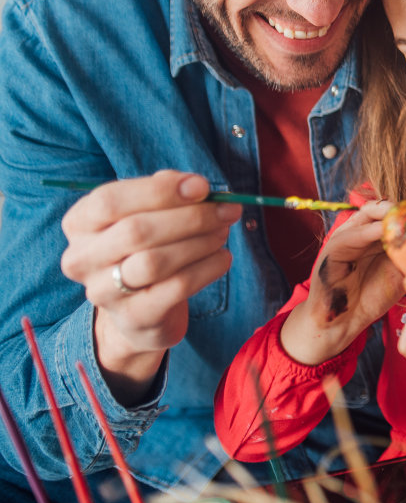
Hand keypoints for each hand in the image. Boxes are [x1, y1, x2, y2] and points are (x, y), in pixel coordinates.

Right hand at [58, 171, 238, 401]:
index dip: (159, 191)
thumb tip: (194, 185)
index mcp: (79, 224)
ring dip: (200, 242)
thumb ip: (162, 192)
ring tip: (223, 232)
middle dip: (191, 216)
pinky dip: (207, 267)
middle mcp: (82, 259)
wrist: (140, 311)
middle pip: (135, 231)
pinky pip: (177, 287)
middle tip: (228, 210)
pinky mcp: (135, 317)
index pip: (109, 201)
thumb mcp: (145, 214)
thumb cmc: (144, 248)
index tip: (202, 187)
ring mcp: (104, 292)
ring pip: (154, 261)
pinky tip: (223, 257)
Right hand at [280, 200, 402, 365]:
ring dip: (389, 212)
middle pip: (385, 207)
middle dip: (405, 205)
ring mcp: (349, 234)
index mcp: (381, 234)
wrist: (344, 320)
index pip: (398, 211)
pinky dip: (372, 230)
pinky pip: (355, 234)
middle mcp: (365, 229)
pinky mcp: (335, 245)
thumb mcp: (403, 272)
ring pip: (370, 213)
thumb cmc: (374, 296)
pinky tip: (388, 232)